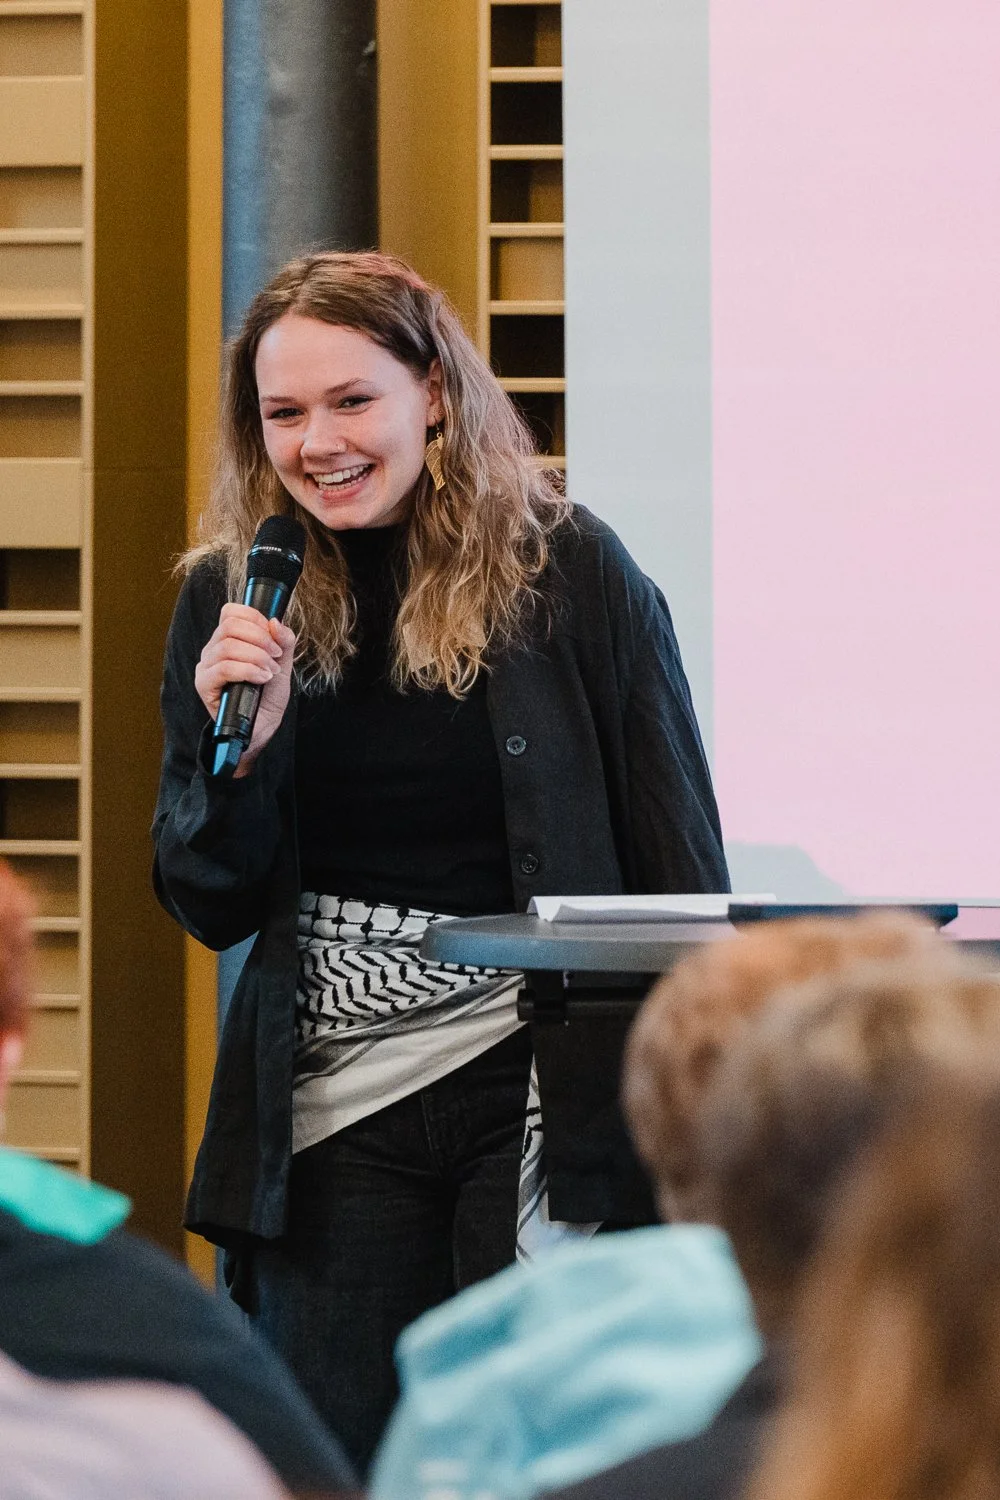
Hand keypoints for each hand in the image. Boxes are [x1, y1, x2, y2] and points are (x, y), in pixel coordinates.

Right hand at [195, 604, 296, 774]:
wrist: (261, 728)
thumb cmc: (267, 696)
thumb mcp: (282, 664)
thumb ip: (284, 642)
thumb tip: (276, 621)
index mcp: (227, 640)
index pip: (231, 612)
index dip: (255, 618)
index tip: (273, 637)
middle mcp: (212, 650)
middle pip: (230, 626)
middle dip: (260, 639)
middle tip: (276, 657)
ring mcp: (206, 667)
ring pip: (228, 646)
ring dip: (257, 657)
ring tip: (270, 672)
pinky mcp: (204, 685)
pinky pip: (224, 668)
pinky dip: (248, 670)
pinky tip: (261, 679)